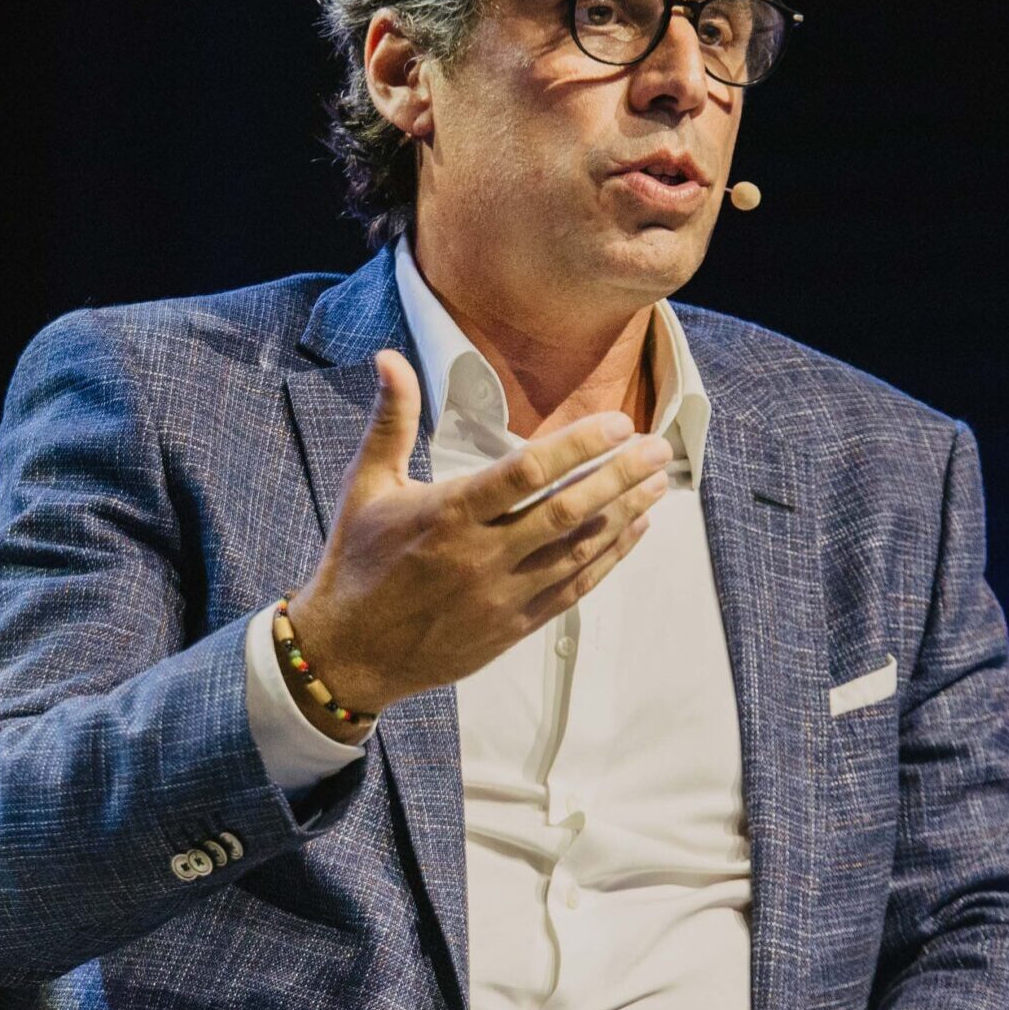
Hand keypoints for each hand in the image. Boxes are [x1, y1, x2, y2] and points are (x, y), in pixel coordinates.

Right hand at [284, 349, 671, 736]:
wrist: (348, 652)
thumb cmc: (356, 559)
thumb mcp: (365, 484)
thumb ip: (390, 419)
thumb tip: (389, 357)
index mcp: (448, 515)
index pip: (526, 473)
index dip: (578, 446)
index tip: (618, 424)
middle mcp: (481, 556)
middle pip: (567, 510)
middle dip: (621, 476)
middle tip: (660, 449)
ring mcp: (502, 595)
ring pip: (579, 550)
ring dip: (625, 513)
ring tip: (660, 483)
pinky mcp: (513, 626)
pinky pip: (573, 588)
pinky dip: (609, 558)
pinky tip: (634, 531)